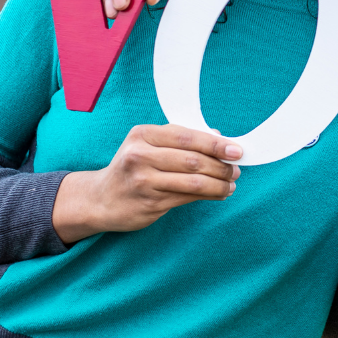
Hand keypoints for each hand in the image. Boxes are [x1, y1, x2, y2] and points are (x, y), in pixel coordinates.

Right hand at [52, 125, 241, 243]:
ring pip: (193, 181)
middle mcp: (140, 156)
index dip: (215, 144)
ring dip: (219, 183)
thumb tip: (219, 138)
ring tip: (232, 183)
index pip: (187, 137)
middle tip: (236, 169)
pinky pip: (188, 197)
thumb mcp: (148, 145)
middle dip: (221, 165)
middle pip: (193, 160)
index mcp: (142, 135)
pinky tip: (220, 193)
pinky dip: (209, 195)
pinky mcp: (150, 202)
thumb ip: (180, 139)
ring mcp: (143, 181)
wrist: (101, 199)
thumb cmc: (132, 167)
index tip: (236, 150)